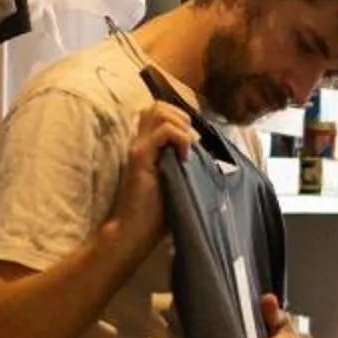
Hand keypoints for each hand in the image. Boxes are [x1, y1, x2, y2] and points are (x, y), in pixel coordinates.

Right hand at [105, 99, 197, 253]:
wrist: (133, 231)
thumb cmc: (155, 214)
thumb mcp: (174, 181)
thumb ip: (181, 163)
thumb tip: (204, 153)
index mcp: (146, 147)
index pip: (159, 113)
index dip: (179, 119)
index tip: (192, 145)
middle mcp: (139, 142)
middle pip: (157, 106)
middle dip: (180, 117)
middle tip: (189, 144)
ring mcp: (138, 148)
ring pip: (159, 111)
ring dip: (180, 125)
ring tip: (186, 149)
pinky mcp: (140, 157)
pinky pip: (164, 131)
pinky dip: (180, 139)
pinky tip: (184, 159)